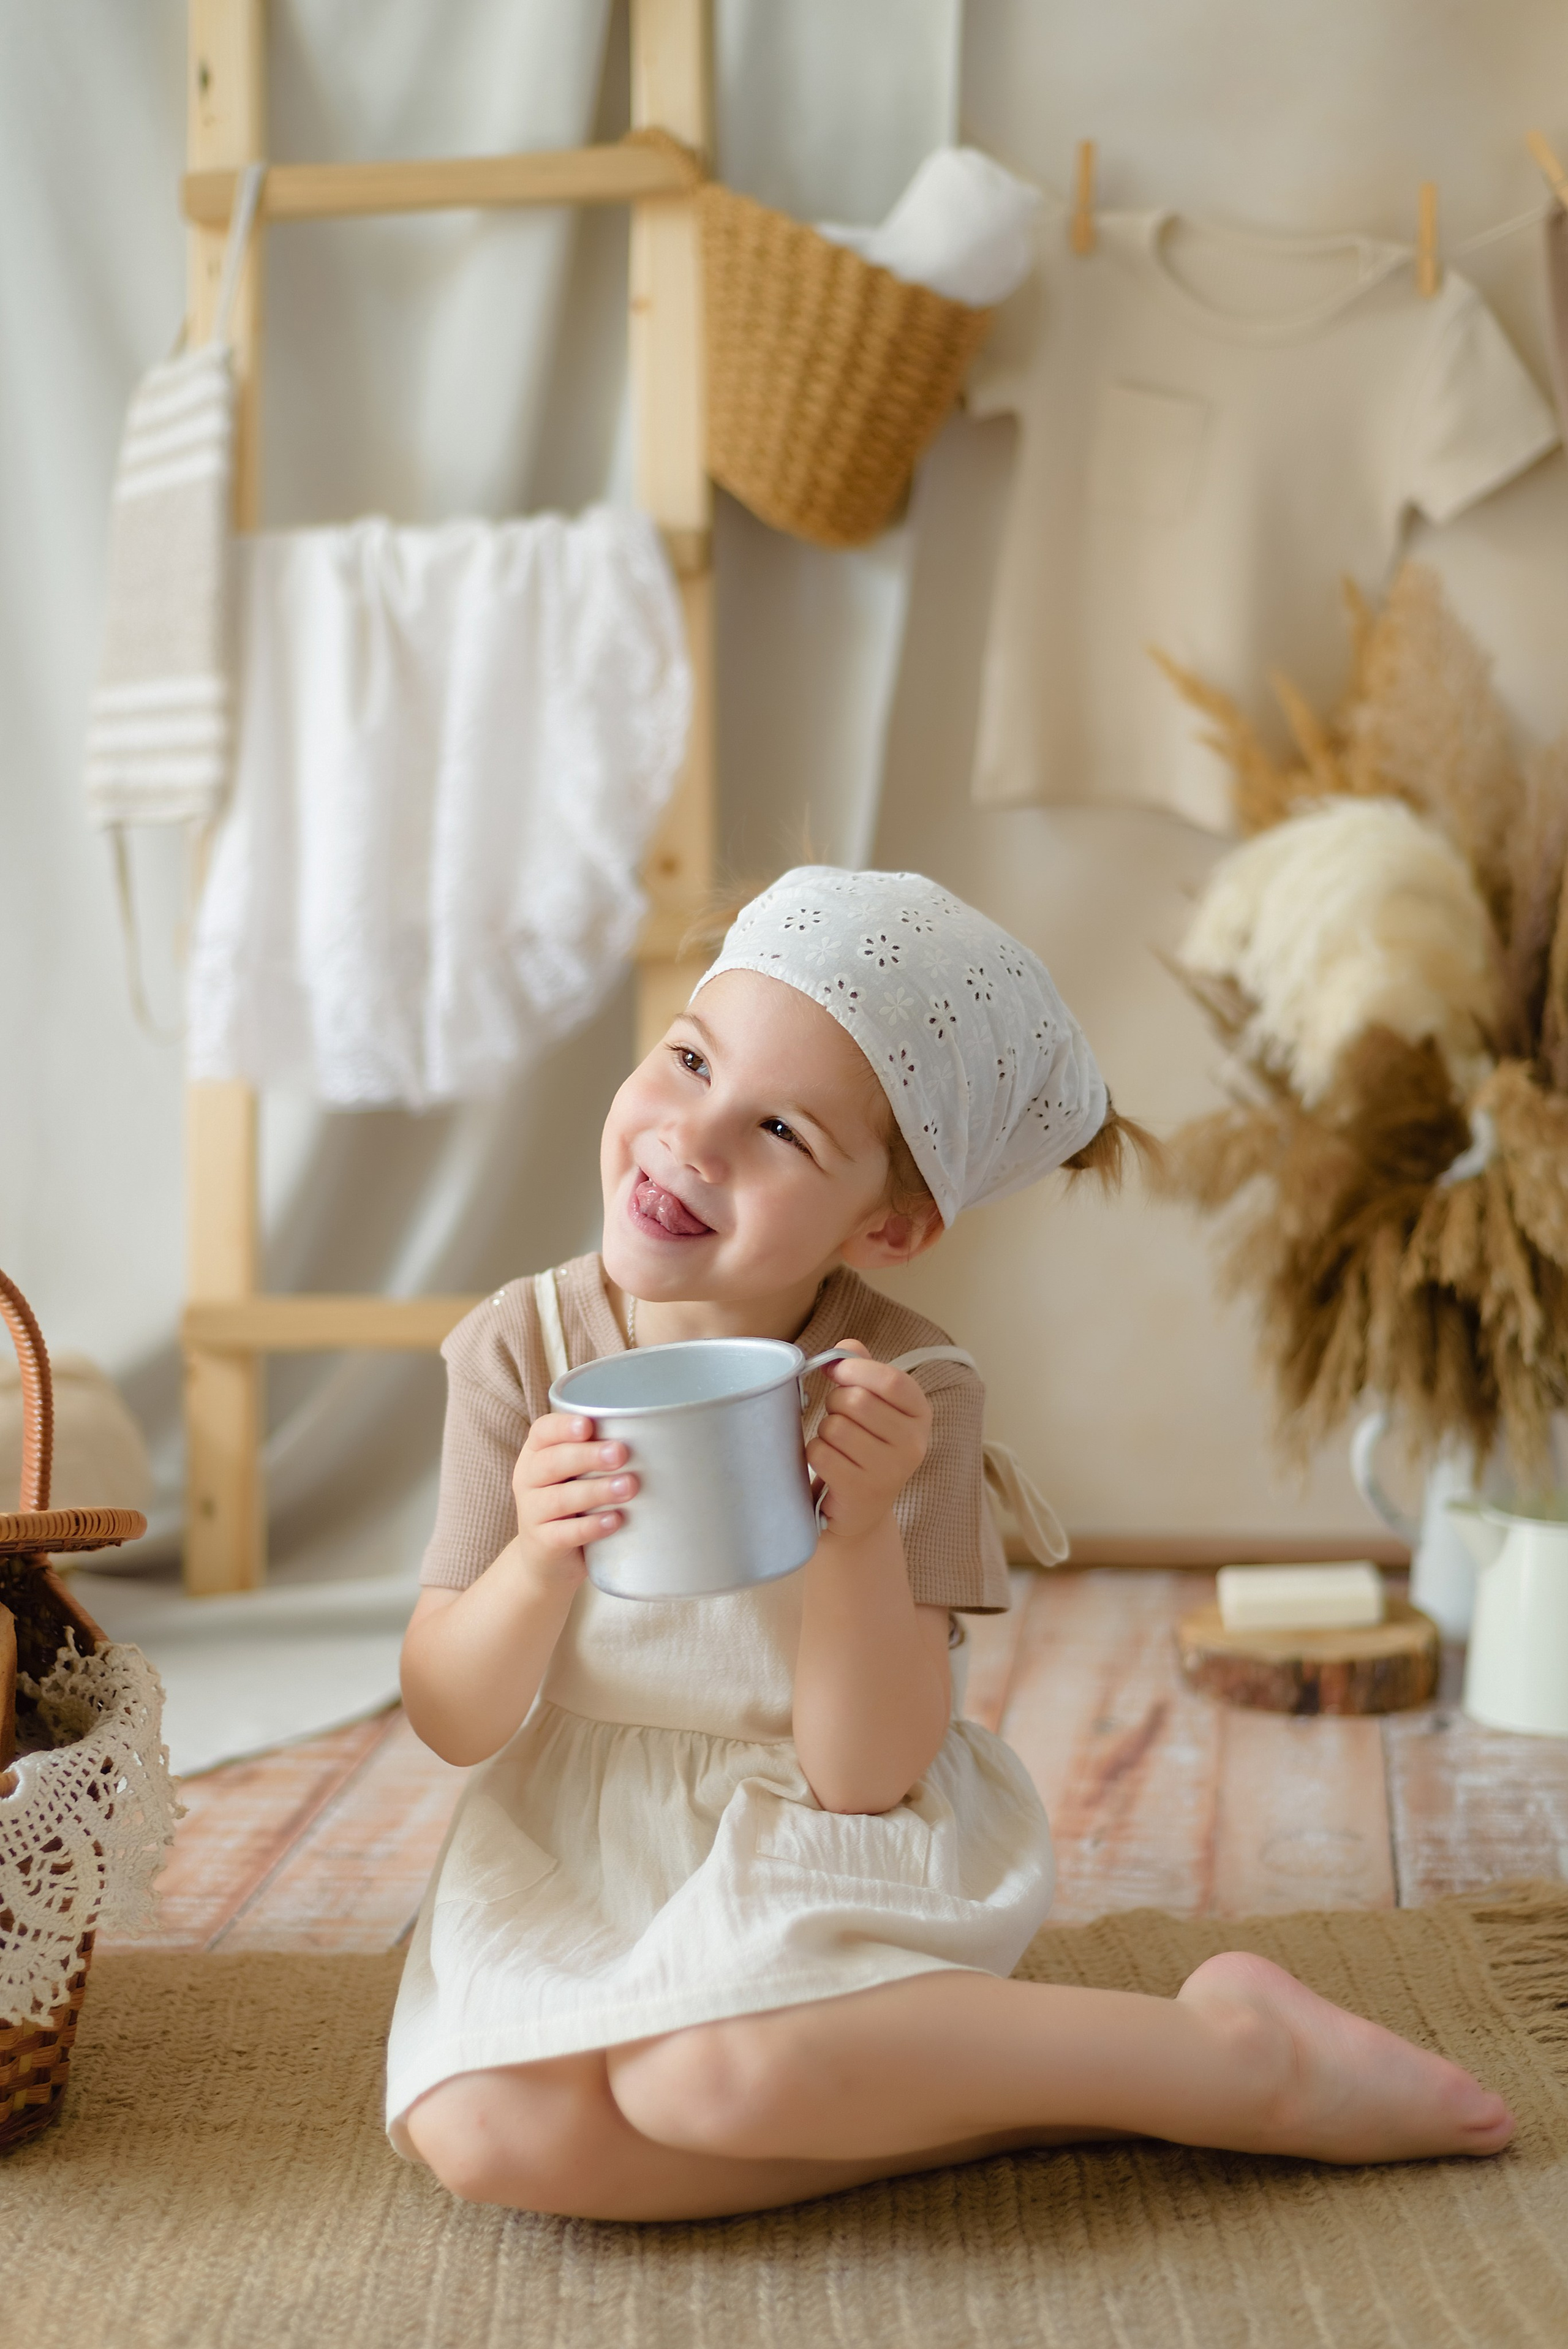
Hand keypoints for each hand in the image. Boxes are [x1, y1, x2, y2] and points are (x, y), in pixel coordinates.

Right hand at [510, 1413, 637, 1589]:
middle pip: (552, 1462)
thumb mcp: (577, 1475)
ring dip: (596, 1491)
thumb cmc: (572, 1504)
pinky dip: (591, 1527)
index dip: (563, 1427)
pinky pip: (564, 1534)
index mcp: (536, 1454)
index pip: (542, 1431)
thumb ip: (600, 1456)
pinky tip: (614, 1520)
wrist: (548, 1560)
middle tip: (621, 1453)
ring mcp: (532, 1513)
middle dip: (588, 1456)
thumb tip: (656, 1438)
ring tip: (628, 1486)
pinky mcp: (542, 1543)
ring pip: (559, 1499)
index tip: (589, 1425)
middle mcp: (528, 1480)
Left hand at [807, 1340, 930, 1543]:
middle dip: (835, 1403)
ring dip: (824, 1431)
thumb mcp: (872, 1404)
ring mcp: (890, 1472)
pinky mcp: (862, 1492)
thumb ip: (862, 1369)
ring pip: (835, 1427)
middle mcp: (913, 1444)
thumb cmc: (863, 1445)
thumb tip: (846, 1348)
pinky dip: (815, 1453)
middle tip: (837, 1417)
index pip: (891, 1380)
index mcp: (920, 1415)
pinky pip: (821, 1453)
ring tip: (836, 1444)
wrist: (859, 1510)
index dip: (856, 1370)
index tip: (837, 1373)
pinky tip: (829, 1464)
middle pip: (857, 1402)